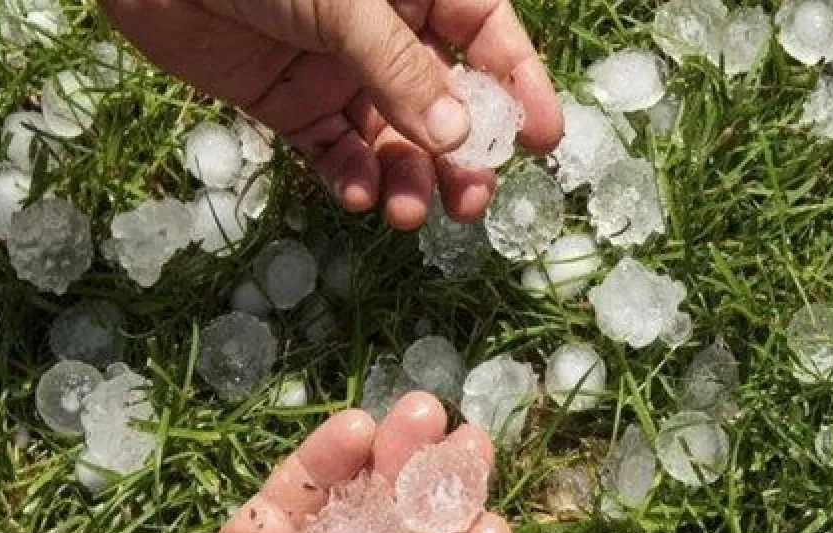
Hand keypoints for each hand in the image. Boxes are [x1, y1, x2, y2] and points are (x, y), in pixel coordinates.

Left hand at [101, 0, 563, 228]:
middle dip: (461, 156)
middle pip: (446, 102)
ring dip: (408, 178)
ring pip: (395, 138)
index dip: (519, 86)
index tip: (541, 142)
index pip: (488, 36)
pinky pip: (335, 151)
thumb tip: (457, 137)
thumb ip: (398, 69)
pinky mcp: (292, 105)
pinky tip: (355, 196)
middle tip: (471, 201)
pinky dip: (349, 178)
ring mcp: (340, 72)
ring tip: (408, 212)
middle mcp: (386, 32)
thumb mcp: (342, 2)